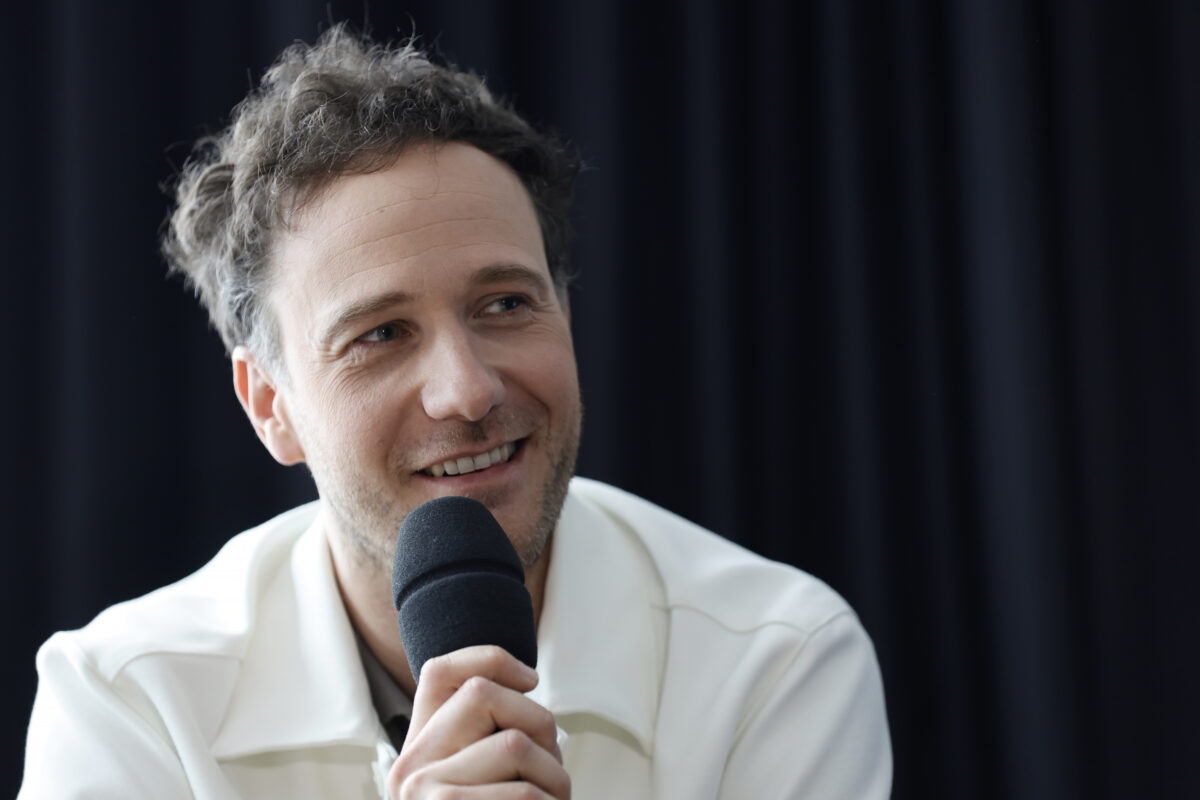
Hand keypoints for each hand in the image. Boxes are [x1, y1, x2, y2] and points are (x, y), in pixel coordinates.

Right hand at [386, 645, 570, 798]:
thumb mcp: (486, 780)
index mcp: (417, 754)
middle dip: (538, 722)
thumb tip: (523, 680)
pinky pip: (525, 791)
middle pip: (483, 694)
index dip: (490, 658)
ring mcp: (422, 792)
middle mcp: (408, 768)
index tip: (530, 679)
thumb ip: (488, 741)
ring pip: (514, 743)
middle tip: (554, 767)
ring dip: (555, 776)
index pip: (439, 673)